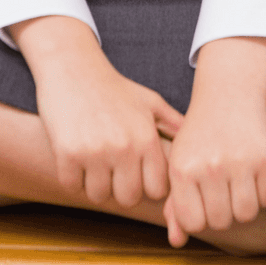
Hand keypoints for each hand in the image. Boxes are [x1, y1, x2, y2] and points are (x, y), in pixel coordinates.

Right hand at [8, 16, 183, 207]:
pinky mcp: (67, 153)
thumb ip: (173, 126)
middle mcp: (125, 147)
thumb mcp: (149, 101)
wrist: (73, 66)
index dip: (145, 184)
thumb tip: (198, 147)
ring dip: (94, 182)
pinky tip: (74, 154)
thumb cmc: (114, 87)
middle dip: (120, 187)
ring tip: (93, 159)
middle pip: (128, 198)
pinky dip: (71, 175)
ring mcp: (95, 151)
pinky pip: (71, 185)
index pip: (156, 190)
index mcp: (147, 138)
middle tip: (111, 168)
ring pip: (98, 195)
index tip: (136, 172)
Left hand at [162, 36, 265, 246]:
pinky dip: (262, 192)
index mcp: (182, 169)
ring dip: (243, 206)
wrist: (227, 94)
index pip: (193, 223)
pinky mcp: (265, 157)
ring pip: (245, 214)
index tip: (201, 200)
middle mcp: (209, 166)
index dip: (200, 217)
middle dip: (223, 212)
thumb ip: (176, 205)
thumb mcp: (180, 163)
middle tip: (221, 190)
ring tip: (237, 185)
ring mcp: (239, 162)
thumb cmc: (199, 135)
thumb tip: (177, 242)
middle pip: (221, 222)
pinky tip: (252, 173)